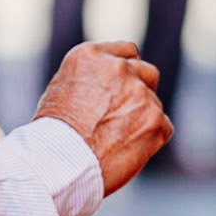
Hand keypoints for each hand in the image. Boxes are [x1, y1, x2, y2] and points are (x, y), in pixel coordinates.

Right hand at [34, 41, 171, 201]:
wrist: (57, 164)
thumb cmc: (52, 135)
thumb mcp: (60, 90)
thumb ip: (90, 79)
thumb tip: (108, 86)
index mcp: (90, 55)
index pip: (126, 52)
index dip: (127, 72)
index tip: (124, 88)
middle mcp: (118, 68)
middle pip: (146, 72)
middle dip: (140, 91)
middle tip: (125, 116)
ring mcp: (139, 92)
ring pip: (154, 102)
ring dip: (143, 117)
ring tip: (117, 140)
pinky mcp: (155, 119)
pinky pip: (164, 127)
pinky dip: (151, 139)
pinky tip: (128, 151)